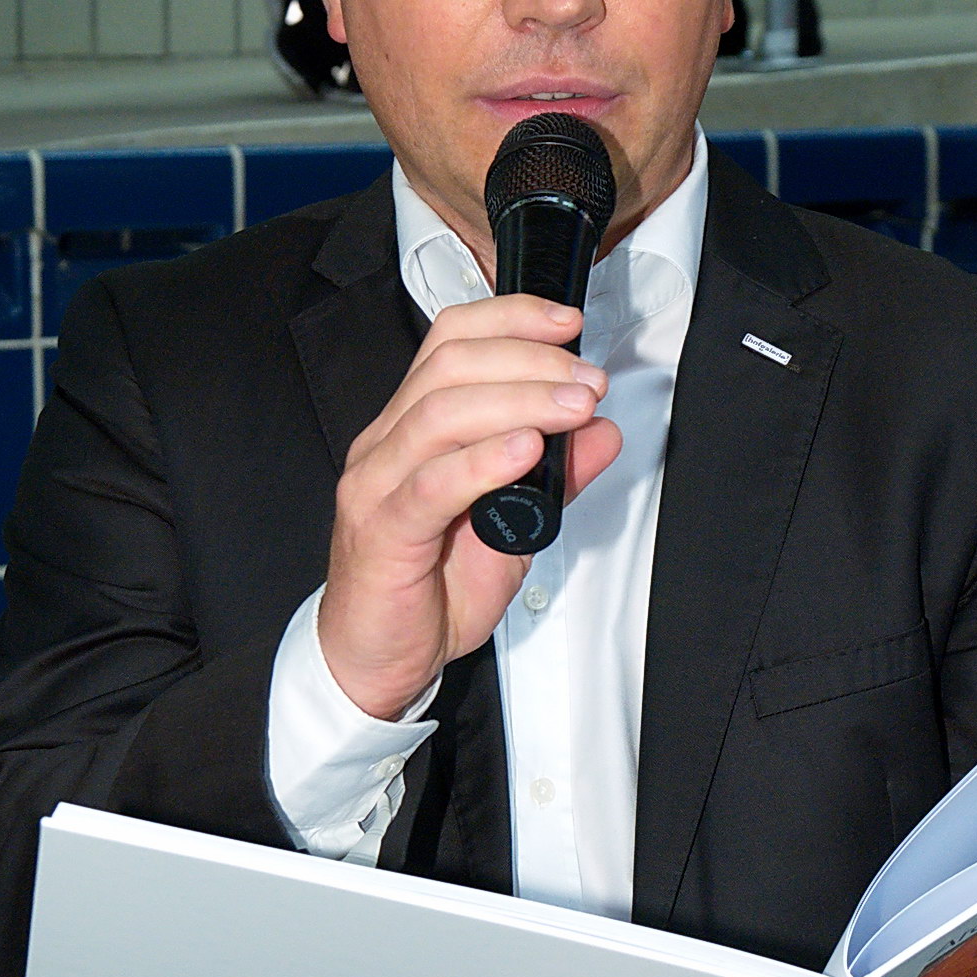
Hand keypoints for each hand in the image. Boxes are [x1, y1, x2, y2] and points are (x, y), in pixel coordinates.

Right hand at [318, 295, 621, 717]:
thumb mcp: (513, 526)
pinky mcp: (380, 532)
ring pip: (440, 413)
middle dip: (531, 361)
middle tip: (588, 383)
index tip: (569, 324)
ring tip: (572, 409)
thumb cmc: (427, 588)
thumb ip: (556, 478)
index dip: (511, 319)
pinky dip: (482, 461)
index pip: (451, 341)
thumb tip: (601, 435)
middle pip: (450, 366)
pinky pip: (430, 485)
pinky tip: (524, 453)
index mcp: (411, 427)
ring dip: (518, 401)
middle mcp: (387, 444)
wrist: (375, 658)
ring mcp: (376, 485)